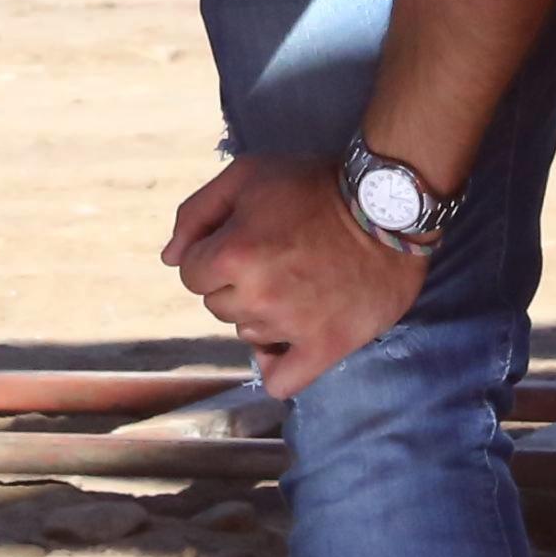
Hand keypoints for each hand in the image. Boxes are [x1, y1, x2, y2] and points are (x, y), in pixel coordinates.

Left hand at [165, 153, 423, 397]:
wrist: (386, 204)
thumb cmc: (312, 184)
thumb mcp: (246, 175)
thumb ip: (197, 213)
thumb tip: (169, 258)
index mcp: (234, 253)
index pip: (190, 273)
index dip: (212, 254)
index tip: (244, 240)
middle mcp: (258, 295)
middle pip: (217, 305)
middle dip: (236, 282)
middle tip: (275, 257)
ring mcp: (292, 326)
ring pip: (248, 334)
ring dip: (261, 315)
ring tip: (295, 285)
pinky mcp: (326, 347)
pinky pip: (280, 381)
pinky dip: (275, 367)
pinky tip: (285, 345)